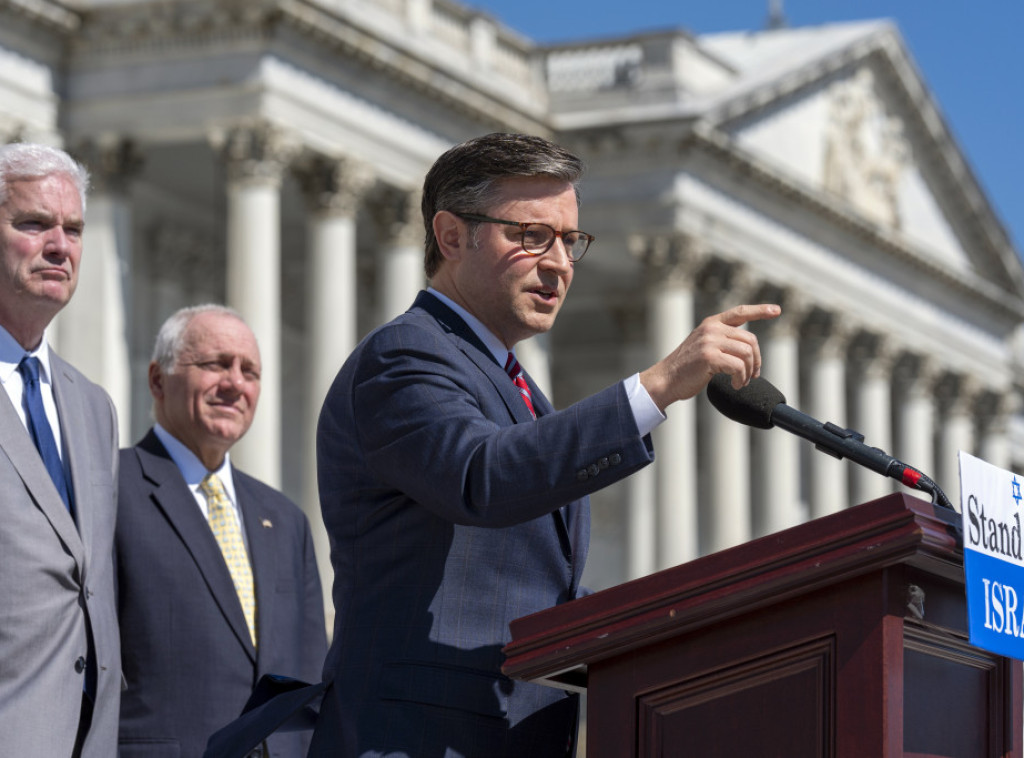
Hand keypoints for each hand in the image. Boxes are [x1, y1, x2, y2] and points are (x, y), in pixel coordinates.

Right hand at [639, 303, 780, 411]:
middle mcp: (711, 329)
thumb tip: (749, 350)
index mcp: (711, 324)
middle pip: (750, 340)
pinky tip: (735, 385)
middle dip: (756, 360)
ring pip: (747, 353)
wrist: (665, 380)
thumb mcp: (704, 347)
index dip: (760, 311)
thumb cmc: (686, 369)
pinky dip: (741, 379)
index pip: (740, 312)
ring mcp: (710, 341)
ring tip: (741, 382)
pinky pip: (738, 367)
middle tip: (752, 376)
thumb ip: (722, 341)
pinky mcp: (709, 357)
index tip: (776, 311)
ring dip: (749, 372)